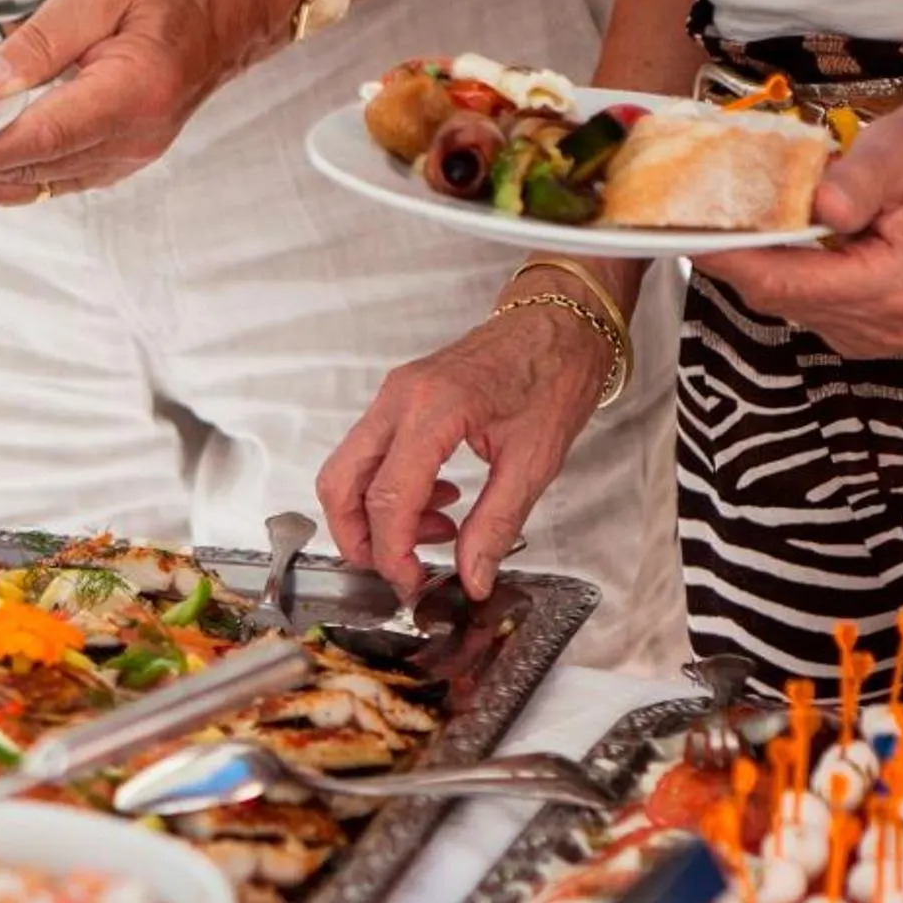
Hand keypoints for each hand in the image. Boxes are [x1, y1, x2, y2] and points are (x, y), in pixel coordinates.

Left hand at [0, 0, 295, 204]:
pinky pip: (59, 178)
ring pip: (43, 183)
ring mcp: (129, 157)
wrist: (233, 5)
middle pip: (35, 170)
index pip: (41, 139)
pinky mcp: (122, 159)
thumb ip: (40, 39)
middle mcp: (132, 140)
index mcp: (130, 95)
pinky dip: (17, 170)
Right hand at [318, 298, 607, 600]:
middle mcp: (400, 399)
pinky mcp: (399, 398)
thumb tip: (472, 577)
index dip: (393, 552)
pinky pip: (371, 454)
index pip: (387, 498)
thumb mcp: (535, 461)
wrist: (561, 320)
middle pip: (341, 484)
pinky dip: (390, 489)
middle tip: (396, 569)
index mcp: (434, 410)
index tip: (412, 581)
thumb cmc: (555, 372)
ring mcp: (394, 395)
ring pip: (348, 470)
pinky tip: (439, 501)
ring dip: (376, 516)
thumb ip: (495, 525)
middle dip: (358, 538)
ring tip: (436, 532)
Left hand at [688, 98, 902, 357]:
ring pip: (783, 303)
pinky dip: (780, 271)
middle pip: (776, 298)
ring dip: (756, 263)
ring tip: (734, 220)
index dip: (729, 259)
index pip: (784, 284)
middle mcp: (883, 324)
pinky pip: (800, 304)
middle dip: (735, 257)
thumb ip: (860, 179)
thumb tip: (820, 206)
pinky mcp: (863, 330)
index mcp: (894, 287)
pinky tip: (774, 239)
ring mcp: (873, 335)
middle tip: (693, 217)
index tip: (681, 234)